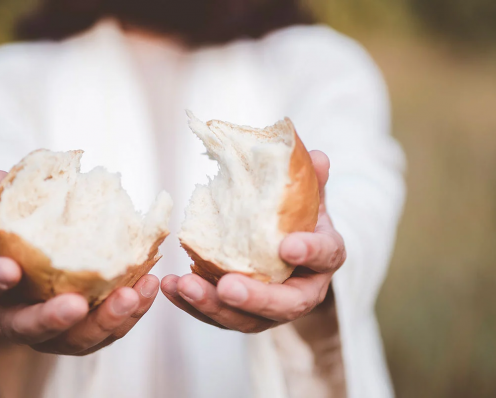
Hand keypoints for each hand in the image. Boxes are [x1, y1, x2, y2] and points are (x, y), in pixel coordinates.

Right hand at [0, 171, 159, 354]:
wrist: (39, 279)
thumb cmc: (22, 246)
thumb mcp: (9, 222)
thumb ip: (6, 202)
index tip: (8, 268)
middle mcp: (16, 321)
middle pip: (30, 328)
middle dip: (54, 318)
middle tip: (76, 305)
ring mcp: (53, 336)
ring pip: (77, 340)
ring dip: (105, 320)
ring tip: (129, 296)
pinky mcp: (87, 338)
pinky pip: (110, 331)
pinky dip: (131, 313)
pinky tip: (147, 287)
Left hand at [161, 150, 345, 332]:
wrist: (290, 248)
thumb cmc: (298, 219)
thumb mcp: (308, 195)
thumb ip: (310, 178)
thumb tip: (315, 156)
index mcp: (325, 258)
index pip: (325, 256)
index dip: (311, 251)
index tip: (289, 245)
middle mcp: (302, 292)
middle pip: (285, 305)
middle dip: (255, 299)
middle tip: (228, 287)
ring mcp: (271, 310)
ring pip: (246, 319)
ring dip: (213, 306)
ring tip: (186, 286)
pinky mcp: (241, 314)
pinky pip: (217, 315)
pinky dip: (193, 304)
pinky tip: (171, 287)